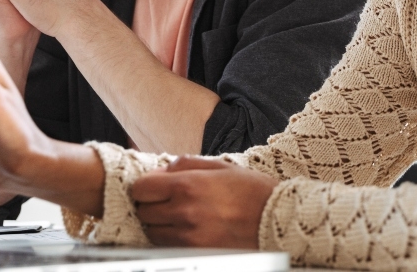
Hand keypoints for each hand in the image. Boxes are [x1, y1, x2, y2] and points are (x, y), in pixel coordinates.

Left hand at [132, 156, 278, 248]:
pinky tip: (187, 228)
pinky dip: (170, 238)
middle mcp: (183, 212)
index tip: (154, 186)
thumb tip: (160, 171)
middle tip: (167, 200)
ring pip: (151, 232)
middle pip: (143, 211)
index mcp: (188, 185)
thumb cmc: (251, 190)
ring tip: (179, 215)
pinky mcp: (195, 252)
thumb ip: (185, 163)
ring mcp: (188, 236)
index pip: (141, 188)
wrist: (276, 219)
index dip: (145, 186)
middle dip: (151, 204)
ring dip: (159, 223)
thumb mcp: (220, 165)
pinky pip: (166, 246)